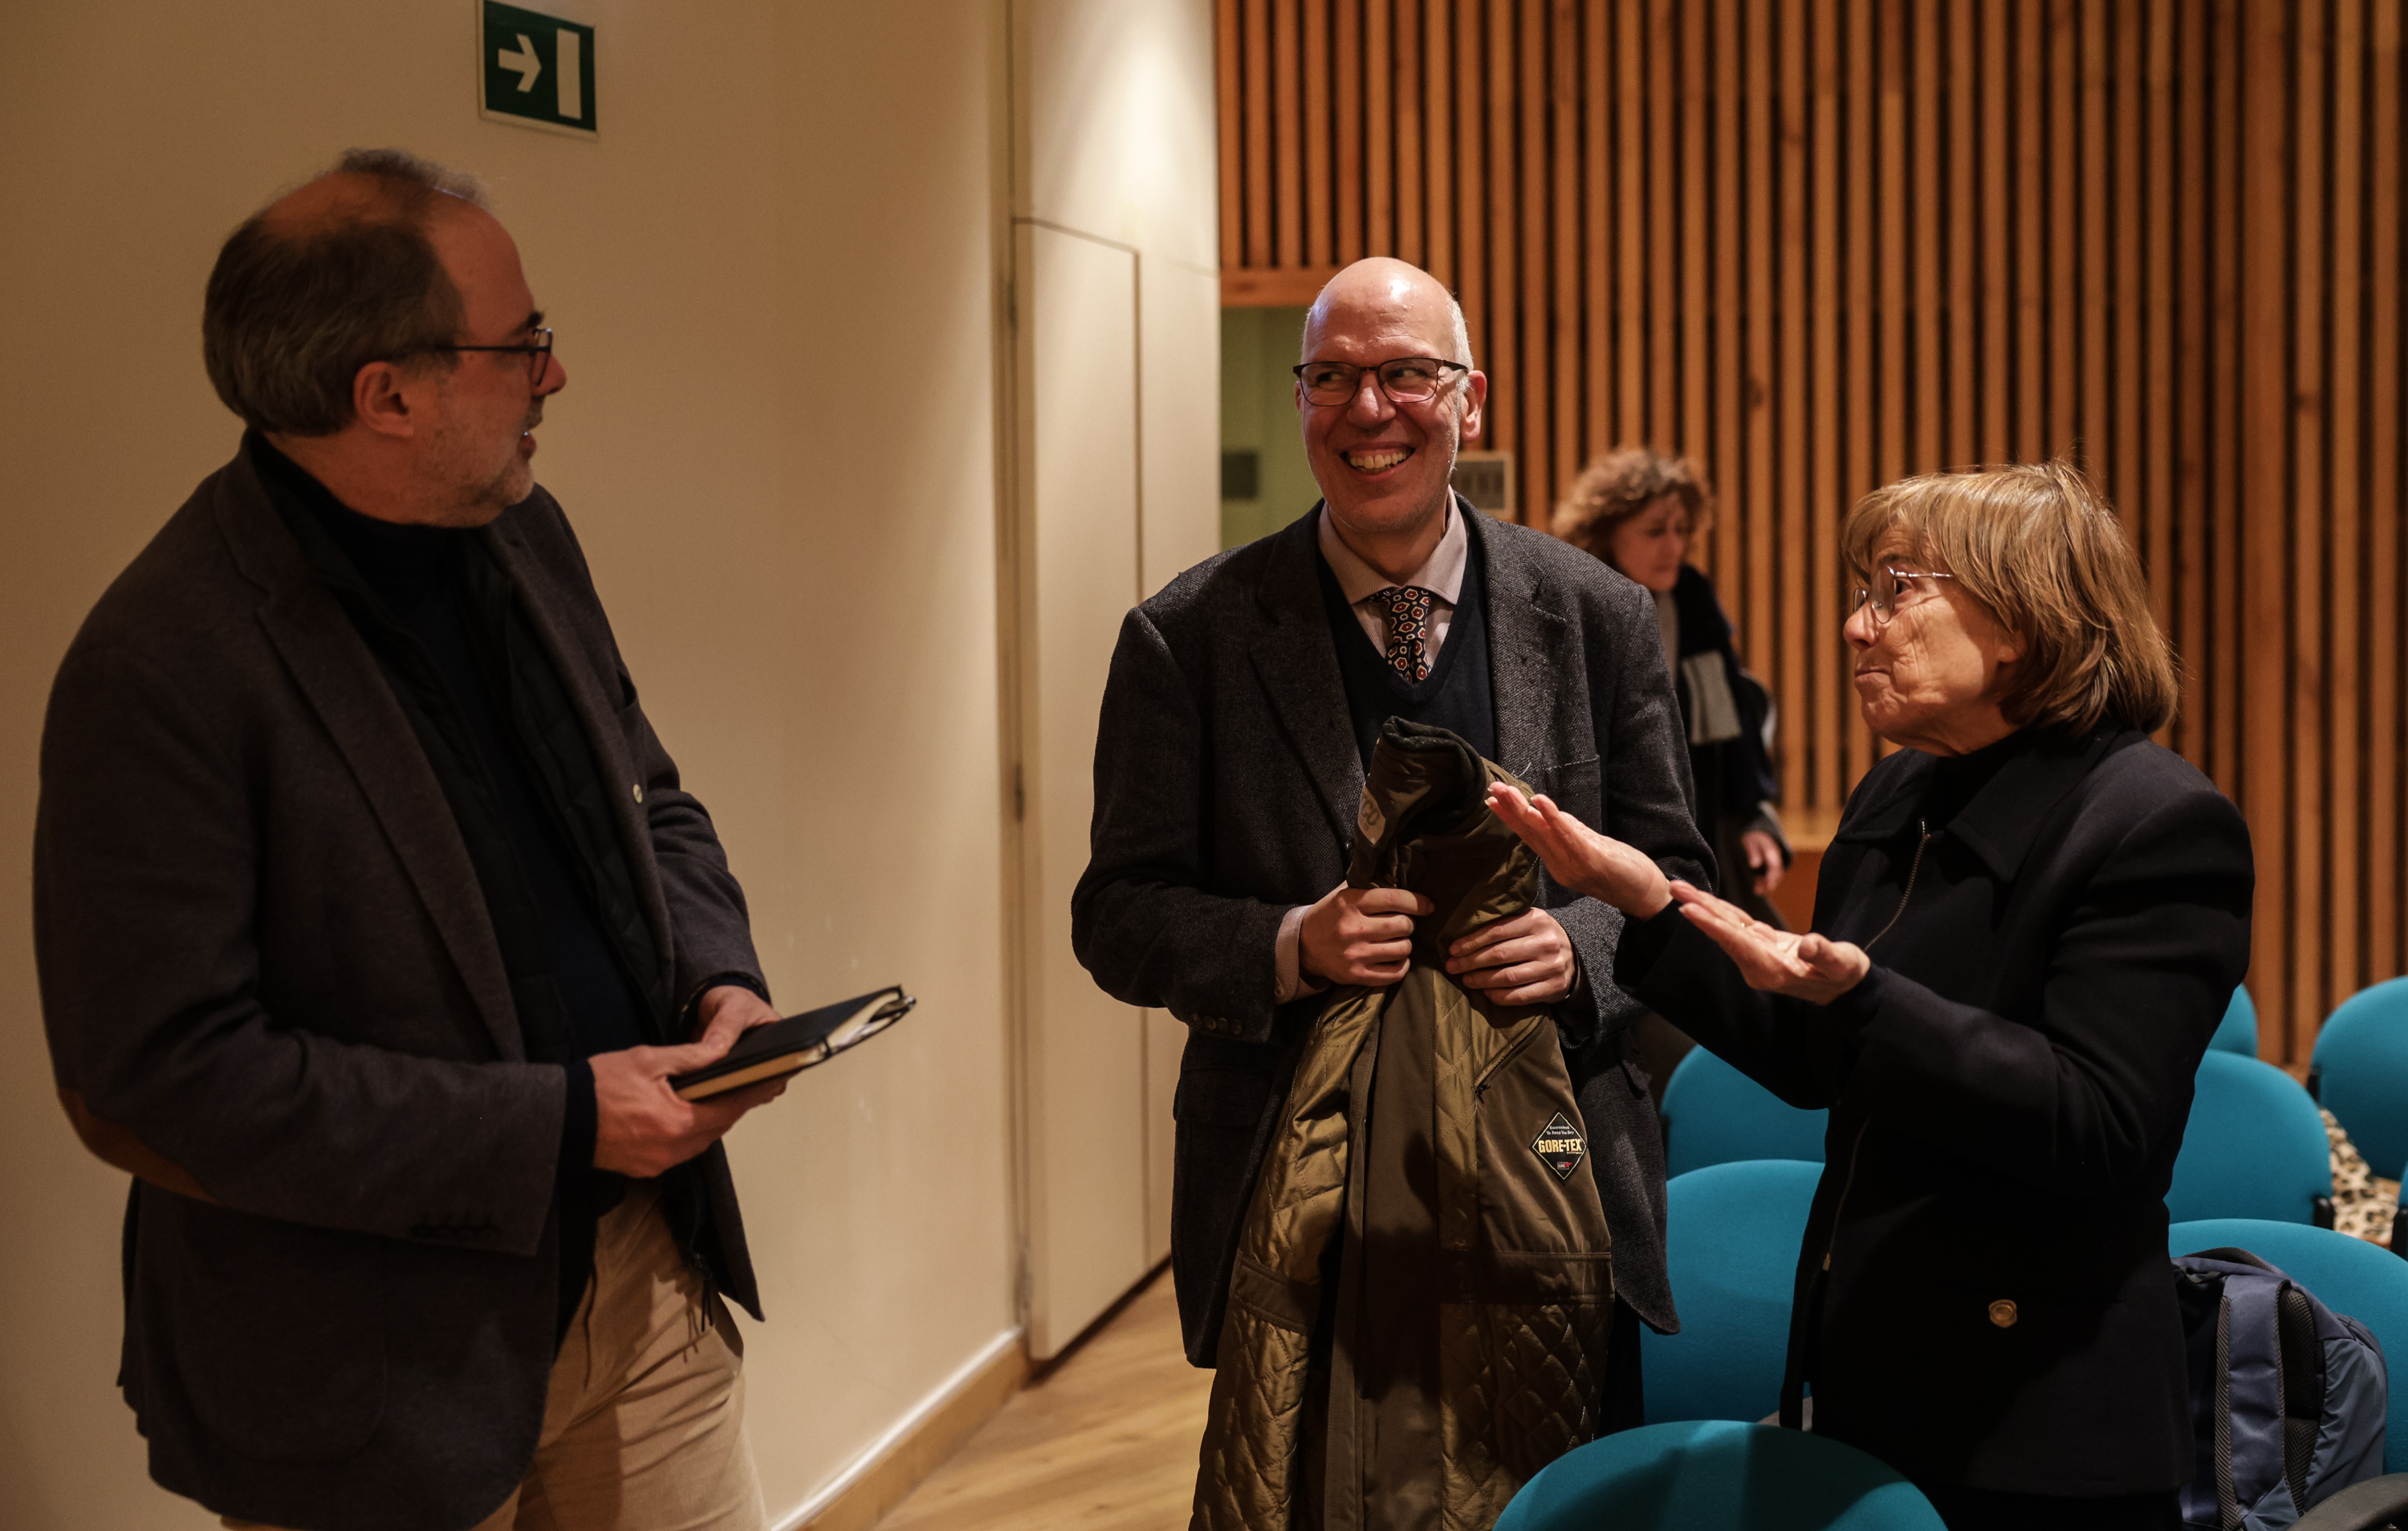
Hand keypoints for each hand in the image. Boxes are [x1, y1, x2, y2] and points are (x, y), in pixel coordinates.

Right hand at [592, 985, 788, 1178]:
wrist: (559, 1119)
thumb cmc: (597, 1087)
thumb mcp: (646, 1060)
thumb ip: (689, 1058)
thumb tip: (720, 1052)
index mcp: (677, 1122)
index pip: (729, 1108)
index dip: (752, 1093)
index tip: (771, 1081)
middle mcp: (672, 1149)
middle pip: (718, 1127)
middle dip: (731, 1106)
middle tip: (745, 1085)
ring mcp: (659, 1162)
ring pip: (700, 1141)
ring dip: (710, 1121)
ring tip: (717, 1097)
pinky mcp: (646, 1168)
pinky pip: (680, 1151)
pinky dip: (689, 1133)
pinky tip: (686, 1115)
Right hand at [1301, 884, 1436, 987]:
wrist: (1303, 946)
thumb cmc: (1329, 916)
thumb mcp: (1342, 894)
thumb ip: (1368, 885)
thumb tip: (1402, 876)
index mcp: (1350, 903)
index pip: (1394, 899)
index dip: (1416, 902)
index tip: (1427, 905)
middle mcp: (1353, 928)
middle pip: (1403, 925)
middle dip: (1408, 924)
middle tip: (1402, 924)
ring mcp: (1355, 955)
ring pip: (1403, 949)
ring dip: (1405, 944)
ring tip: (1396, 941)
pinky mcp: (1357, 975)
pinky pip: (1395, 973)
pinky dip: (1402, 965)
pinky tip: (1395, 958)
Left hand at [1445, 907, 1576, 1005]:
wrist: (1577, 957)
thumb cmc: (1541, 937)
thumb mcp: (1528, 921)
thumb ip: (1504, 924)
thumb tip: (1464, 935)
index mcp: (1536, 920)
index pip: (1496, 931)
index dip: (1471, 941)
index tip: (1452, 949)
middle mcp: (1545, 943)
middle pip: (1499, 954)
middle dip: (1471, 961)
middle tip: (1452, 966)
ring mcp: (1551, 967)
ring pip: (1508, 977)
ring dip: (1482, 980)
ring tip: (1466, 980)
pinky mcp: (1553, 988)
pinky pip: (1520, 996)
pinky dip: (1499, 996)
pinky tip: (1486, 993)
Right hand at [1484, 784, 1672, 916]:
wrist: (1645, 896)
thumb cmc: (1620, 872)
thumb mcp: (1590, 849)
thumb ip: (1568, 834)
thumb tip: (1548, 814)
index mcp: (1557, 862)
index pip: (1529, 836)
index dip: (1509, 818)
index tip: (1490, 800)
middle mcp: (1560, 865)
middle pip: (1530, 833)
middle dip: (1510, 810)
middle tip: (1491, 789)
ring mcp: (1574, 864)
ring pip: (1543, 834)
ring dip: (1523, 811)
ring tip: (1507, 792)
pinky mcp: (1591, 860)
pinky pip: (1568, 837)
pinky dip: (1552, 818)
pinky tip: (1539, 802)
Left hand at [1669, 881, 1869, 1002]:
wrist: (1846, 987)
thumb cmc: (1846, 975)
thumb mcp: (1843, 964)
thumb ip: (1825, 954)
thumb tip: (1808, 944)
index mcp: (1771, 970)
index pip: (1736, 943)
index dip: (1711, 924)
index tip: (1688, 909)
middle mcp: (1757, 964)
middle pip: (1722, 932)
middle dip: (1697, 908)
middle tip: (1673, 886)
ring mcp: (1757, 955)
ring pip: (1726, 926)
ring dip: (1703, 906)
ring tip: (1680, 888)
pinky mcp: (1762, 945)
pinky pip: (1737, 925)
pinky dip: (1720, 910)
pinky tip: (1704, 899)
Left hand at [1742, 829, 1786, 893]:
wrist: (1759, 833)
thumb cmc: (1754, 838)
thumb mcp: (1751, 842)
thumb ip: (1754, 853)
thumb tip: (1754, 865)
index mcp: (1773, 852)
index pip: (1775, 866)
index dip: (1772, 876)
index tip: (1769, 885)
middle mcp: (1776, 859)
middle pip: (1777, 874)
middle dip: (1770, 884)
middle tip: (1758, 891)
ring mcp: (1774, 864)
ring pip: (1774, 877)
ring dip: (1767, 885)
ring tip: (1756, 892)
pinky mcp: (1770, 868)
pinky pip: (1770, 877)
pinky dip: (1765, 883)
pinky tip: (1756, 888)